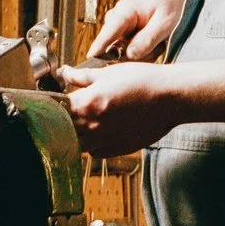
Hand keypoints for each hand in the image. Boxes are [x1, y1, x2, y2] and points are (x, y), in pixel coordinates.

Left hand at [58, 60, 182, 156]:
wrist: (170, 98)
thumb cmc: (143, 81)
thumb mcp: (108, 72)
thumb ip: (82, 76)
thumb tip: (65, 73)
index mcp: (87, 103)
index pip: (56, 109)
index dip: (53, 103)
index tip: (54, 100)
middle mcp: (93, 125)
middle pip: (64, 130)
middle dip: (62, 121)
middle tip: (67, 112)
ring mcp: (105, 140)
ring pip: (78, 145)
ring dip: (77, 135)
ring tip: (83, 124)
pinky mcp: (118, 148)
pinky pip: (96, 153)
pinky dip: (93, 145)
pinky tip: (99, 133)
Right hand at [89, 0, 193, 60]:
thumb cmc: (174, 4)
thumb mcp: (165, 23)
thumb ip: (147, 39)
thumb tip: (128, 55)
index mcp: (126, 10)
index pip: (109, 31)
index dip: (100, 45)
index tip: (91, 58)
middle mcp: (118, 17)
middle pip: (114, 46)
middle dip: (134, 54)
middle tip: (158, 47)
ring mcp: (121, 25)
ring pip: (123, 51)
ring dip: (142, 53)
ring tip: (160, 42)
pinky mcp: (127, 32)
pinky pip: (130, 50)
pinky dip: (144, 51)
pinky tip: (156, 43)